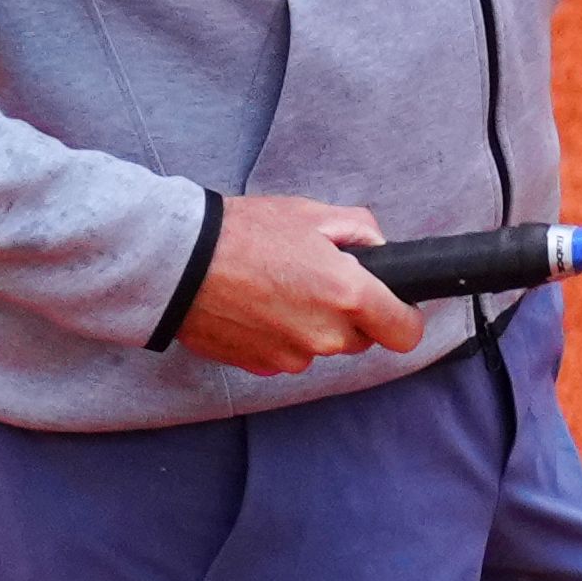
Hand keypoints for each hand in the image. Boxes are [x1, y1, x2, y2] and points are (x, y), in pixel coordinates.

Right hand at [184, 191, 424, 375]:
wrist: (176, 262)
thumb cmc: (242, 233)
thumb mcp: (310, 213)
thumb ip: (360, 230)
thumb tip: (378, 250)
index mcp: (348, 295)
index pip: (405, 332)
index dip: (401, 317)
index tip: (390, 305)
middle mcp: (326, 336)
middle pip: (360, 338)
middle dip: (347, 313)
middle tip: (313, 277)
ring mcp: (292, 357)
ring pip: (320, 346)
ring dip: (309, 324)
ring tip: (275, 286)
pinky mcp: (261, 367)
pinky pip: (285, 354)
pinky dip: (277, 335)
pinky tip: (254, 305)